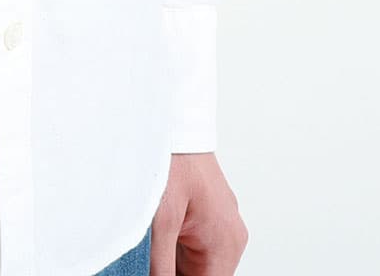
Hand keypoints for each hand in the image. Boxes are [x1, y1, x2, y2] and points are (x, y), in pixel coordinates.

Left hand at [150, 153, 248, 274]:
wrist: (172, 119)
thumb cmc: (172, 158)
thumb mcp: (162, 219)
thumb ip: (162, 264)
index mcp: (226, 242)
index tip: (158, 274)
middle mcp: (229, 234)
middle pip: (204, 275)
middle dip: (176, 271)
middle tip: (150, 262)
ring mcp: (219, 221)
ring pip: (197, 261)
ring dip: (174, 261)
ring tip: (152, 243)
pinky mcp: (207, 210)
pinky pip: (194, 241)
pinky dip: (175, 246)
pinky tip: (154, 238)